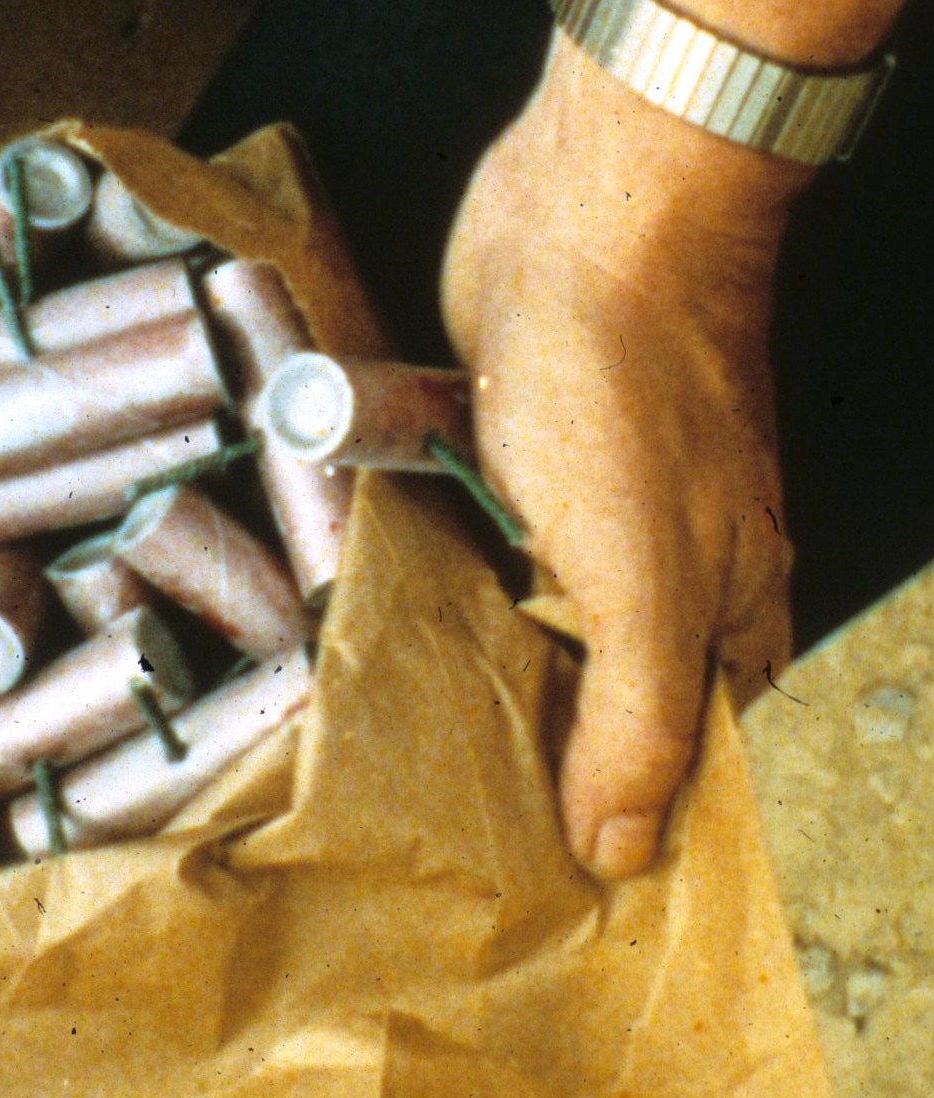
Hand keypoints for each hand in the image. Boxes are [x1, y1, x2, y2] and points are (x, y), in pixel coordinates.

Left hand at [442, 34, 811, 880]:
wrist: (579, 219)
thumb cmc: (629, 386)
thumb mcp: (642, 580)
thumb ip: (638, 720)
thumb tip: (623, 851)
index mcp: (719, 615)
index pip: (676, 757)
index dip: (616, 816)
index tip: (532, 878)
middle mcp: (657, 571)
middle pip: (592, 694)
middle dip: (528, 749)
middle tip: (433, 820)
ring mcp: (578, 512)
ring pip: (524, 619)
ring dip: (469, 665)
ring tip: (388, 744)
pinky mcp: (507, 458)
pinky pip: (472, 546)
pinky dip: (436, 580)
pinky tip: (378, 621)